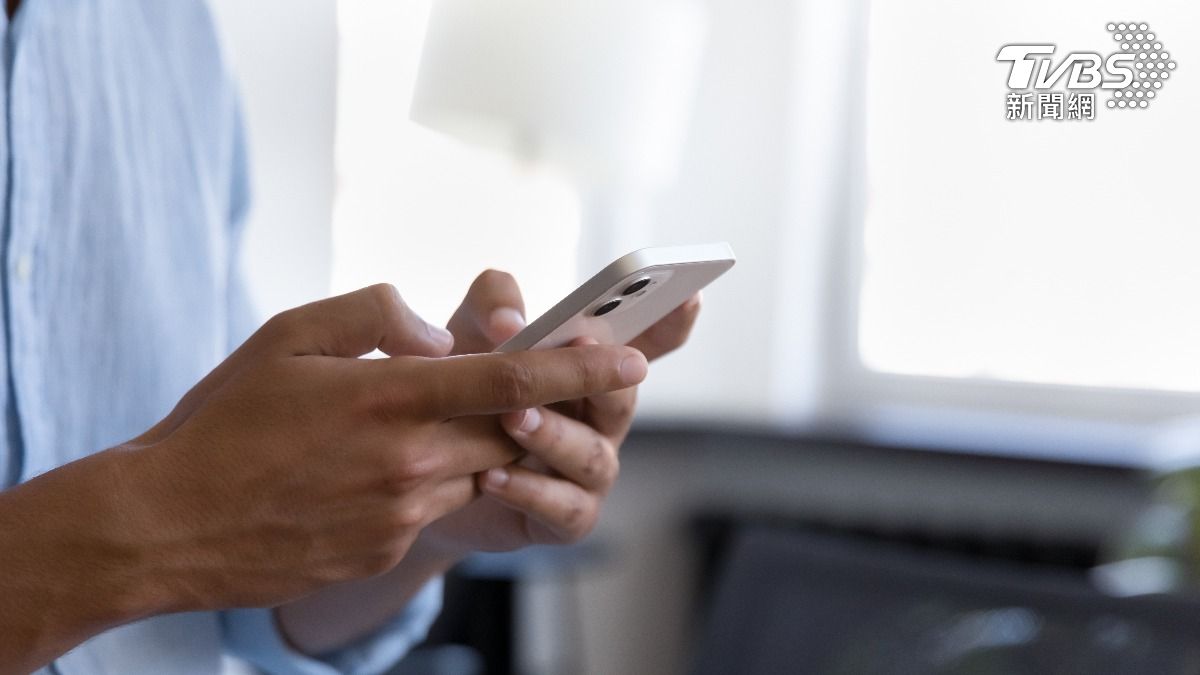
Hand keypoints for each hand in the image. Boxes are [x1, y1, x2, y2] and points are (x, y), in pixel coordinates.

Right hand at [83, 285, 647, 611]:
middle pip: (511, 430)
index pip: (514, 375)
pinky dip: (432, 482)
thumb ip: (376, 315)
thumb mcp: (290, 336)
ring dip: (478, 447)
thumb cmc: (224, 421)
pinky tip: (375, 471)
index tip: (635, 358)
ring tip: (425, 427)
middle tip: (541, 386)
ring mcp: (400, 513)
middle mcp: (410, 460)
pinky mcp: (383, 550)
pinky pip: (435, 509)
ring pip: (479, 474)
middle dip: (537, 409)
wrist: (167, 523)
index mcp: (392, 396)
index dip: (582, 366)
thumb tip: (439, 332)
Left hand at [415, 270, 699, 556]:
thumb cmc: (465, 390)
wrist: (428, 473)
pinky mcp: (567, 516)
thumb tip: (509, 322)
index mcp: (594, 368)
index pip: (650, 340)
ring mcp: (590, 469)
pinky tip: (491, 477)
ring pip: (590, 454)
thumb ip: (493, 306)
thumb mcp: (471, 333)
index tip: (689, 295)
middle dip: (603, 374)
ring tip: (512, 417)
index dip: (674, 320)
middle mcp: (604, 418)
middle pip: (623, 396)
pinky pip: (562, 507)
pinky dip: (528, 491)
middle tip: (581, 346)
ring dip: (553, 433)